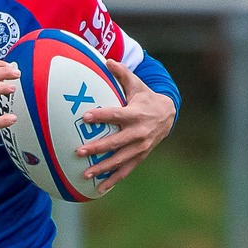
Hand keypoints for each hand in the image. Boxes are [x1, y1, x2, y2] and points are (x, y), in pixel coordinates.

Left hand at [76, 58, 175, 186]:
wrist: (168, 115)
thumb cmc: (145, 97)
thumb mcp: (136, 84)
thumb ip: (121, 73)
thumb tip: (106, 59)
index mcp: (136, 114)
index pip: (116, 115)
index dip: (101, 116)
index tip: (85, 117)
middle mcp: (139, 132)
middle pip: (116, 142)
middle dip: (97, 148)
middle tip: (79, 152)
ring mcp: (140, 147)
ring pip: (120, 159)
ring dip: (103, 168)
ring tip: (85, 174)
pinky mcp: (140, 156)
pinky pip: (126, 170)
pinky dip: (113, 180)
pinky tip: (99, 189)